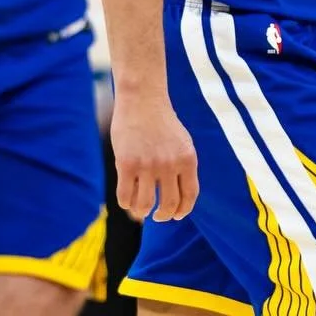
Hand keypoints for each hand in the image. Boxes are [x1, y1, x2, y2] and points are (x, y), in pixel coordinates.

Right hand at [111, 96, 197, 221]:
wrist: (142, 100)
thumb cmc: (162, 123)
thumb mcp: (182, 143)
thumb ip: (183, 166)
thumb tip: (179, 197)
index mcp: (187, 158)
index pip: (190, 195)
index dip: (183, 210)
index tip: (176, 215)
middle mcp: (170, 164)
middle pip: (169, 204)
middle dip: (163, 215)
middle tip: (158, 216)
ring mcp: (148, 164)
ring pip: (145, 204)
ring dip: (143, 212)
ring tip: (141, 210)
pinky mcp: (127, 164)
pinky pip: (126, 196)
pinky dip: (127, 204)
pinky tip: (128, 201)